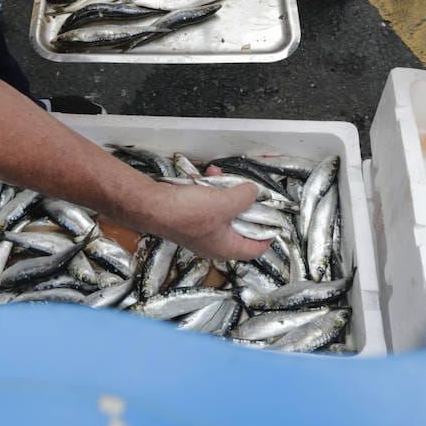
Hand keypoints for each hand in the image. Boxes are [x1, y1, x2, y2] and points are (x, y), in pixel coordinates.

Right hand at [150, 181, 271, 261]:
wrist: (151, 206)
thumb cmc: (186, 212)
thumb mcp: (224, 202)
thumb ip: (245, 197)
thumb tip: (254, 192)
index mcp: (226, 247)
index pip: (255, 249)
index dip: (267, 235)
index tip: (275, 221)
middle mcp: (213, 243)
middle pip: (239, 226)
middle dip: (243, 204)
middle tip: (248, 191)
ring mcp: (199, 230)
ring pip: (222, 211)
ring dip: (224, 192)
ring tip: (221, 178)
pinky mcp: (187, 217)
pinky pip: (206, 204)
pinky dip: (209, 191)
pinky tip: (205, 177)